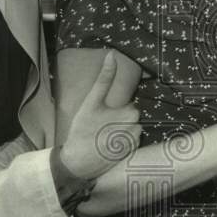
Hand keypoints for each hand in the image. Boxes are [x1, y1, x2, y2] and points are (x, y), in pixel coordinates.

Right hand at [57, 51, 141, 179]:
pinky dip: (121, 141)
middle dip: (118, 118)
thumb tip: (112, 54)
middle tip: (99, 125)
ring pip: (130, 127)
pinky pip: (129, 140)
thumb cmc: (83, 129)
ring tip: (102, 135)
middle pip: (130, 116)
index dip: (116, 108)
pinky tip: (107, 144)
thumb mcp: (91, 101)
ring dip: (120, 129)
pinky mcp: (131, 153)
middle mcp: (138, 127)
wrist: (78, 162)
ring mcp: (135, 141)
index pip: (128, 104)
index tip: (104, 116)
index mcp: (131, 112)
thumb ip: (104, 78)